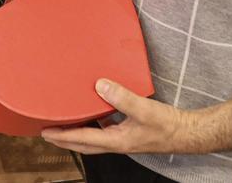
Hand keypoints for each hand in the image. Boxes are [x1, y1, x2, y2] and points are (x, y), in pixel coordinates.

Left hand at [40, 79, 185, 154]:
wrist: (186, 133)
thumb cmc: (168, 126)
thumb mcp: (144, 110)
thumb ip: (122, 98)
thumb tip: (100, 85)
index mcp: (116, 141)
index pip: (82, 139)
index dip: (62, 136)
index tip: (45, 132)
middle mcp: (116, 143)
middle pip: (83, 144)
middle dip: (64, 140)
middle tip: (47, 132)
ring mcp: (122, 140)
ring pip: (92, 139)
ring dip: (77, 133)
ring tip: (64, 123)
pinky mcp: (129, 133)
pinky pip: (104, 130)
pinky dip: (93, 125)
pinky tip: (93, 113)